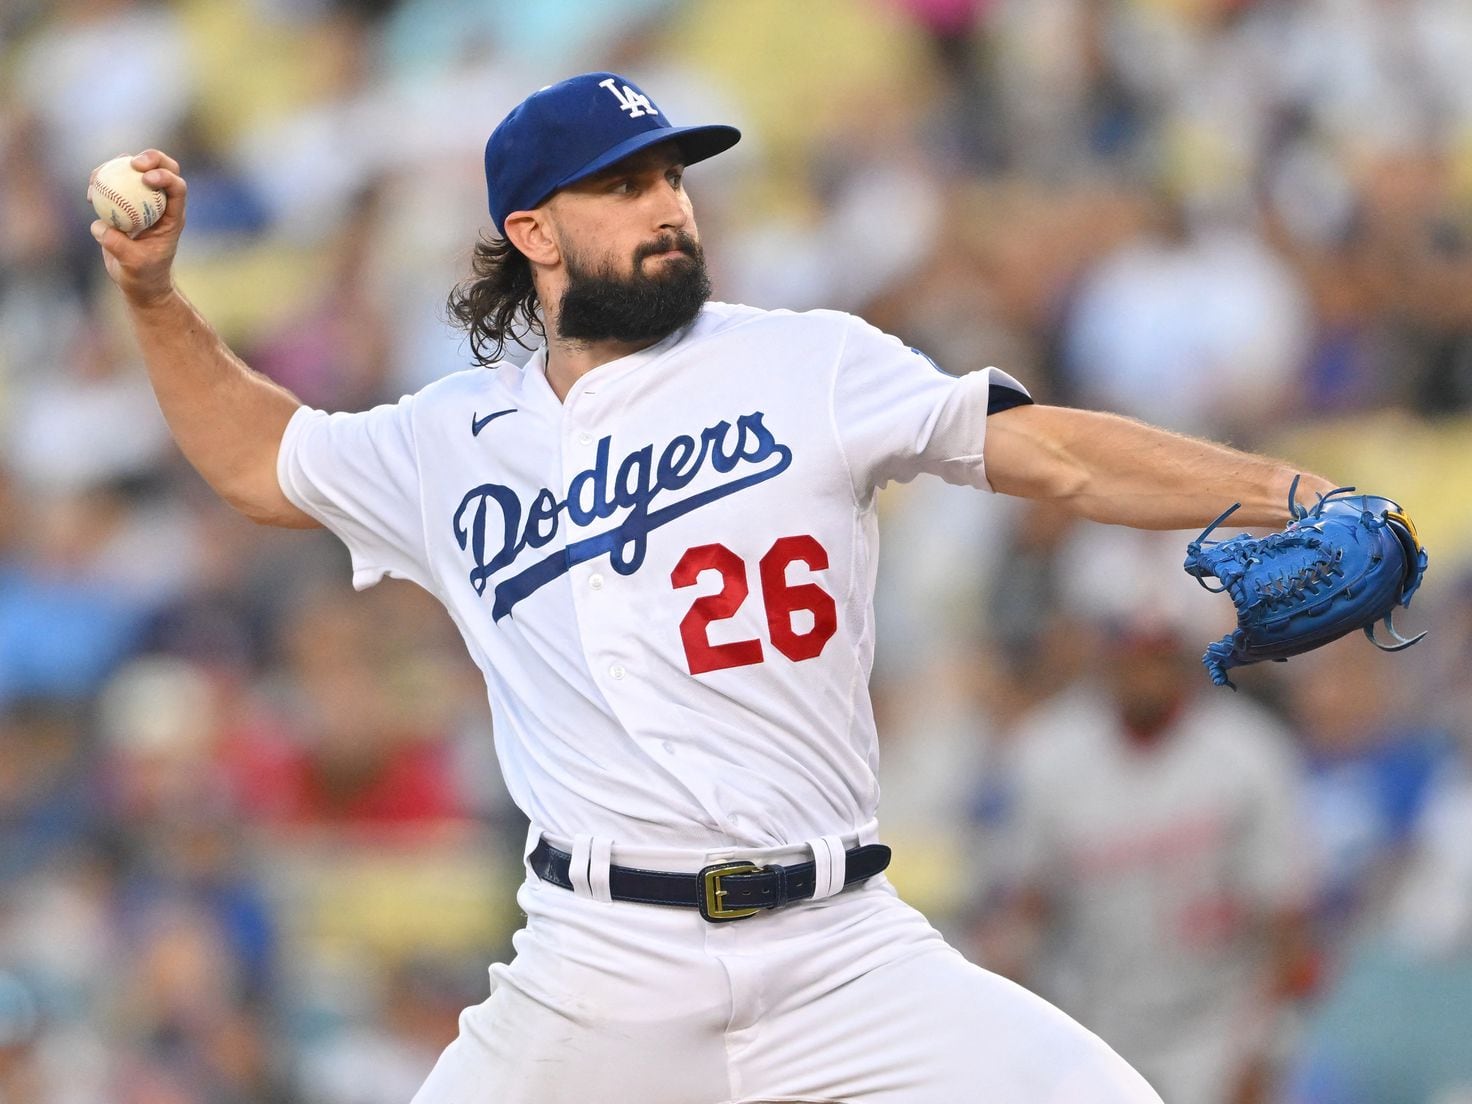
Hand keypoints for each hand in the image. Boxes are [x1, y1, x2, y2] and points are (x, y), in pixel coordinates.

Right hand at [90, 149, 186, 307]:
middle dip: (151, 158)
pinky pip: (115, 183)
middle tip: (132, 163)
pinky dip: (102, 180)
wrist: (138, 282)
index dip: (166, 176)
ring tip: (98, 177)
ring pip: (136, 171)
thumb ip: (118, 245)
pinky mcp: (125, 203)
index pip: (178, 188)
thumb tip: (100, 225)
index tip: (146, 178)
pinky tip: (90, 190)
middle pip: (164, 168)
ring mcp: (143, 201)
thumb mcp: (133, 264)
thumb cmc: (143, 276)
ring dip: (119, 166)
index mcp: (173, 217)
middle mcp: (161, 204)